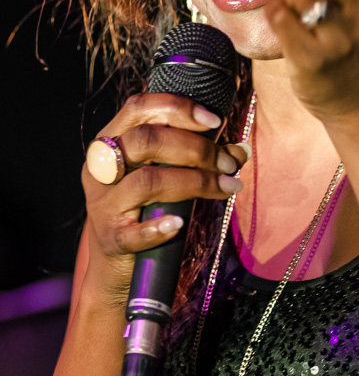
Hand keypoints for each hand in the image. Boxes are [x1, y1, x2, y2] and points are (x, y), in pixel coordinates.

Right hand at [81, 93, 247, 298]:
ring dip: (195, 182)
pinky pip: (133, 231)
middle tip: (229, 164)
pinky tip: (180, 223)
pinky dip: (158, 226)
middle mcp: (100, 169)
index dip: (177, 108)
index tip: (215, 121)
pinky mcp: (110, 239)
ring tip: (227, 188)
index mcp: (111, 143)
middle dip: (195, 148)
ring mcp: (103, 204)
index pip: (138, 108)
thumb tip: (240, 149)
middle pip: (144, 141)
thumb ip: (200, 159)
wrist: (119, 268)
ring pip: (147, 181)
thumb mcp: (169, 178)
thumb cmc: (147, 211)